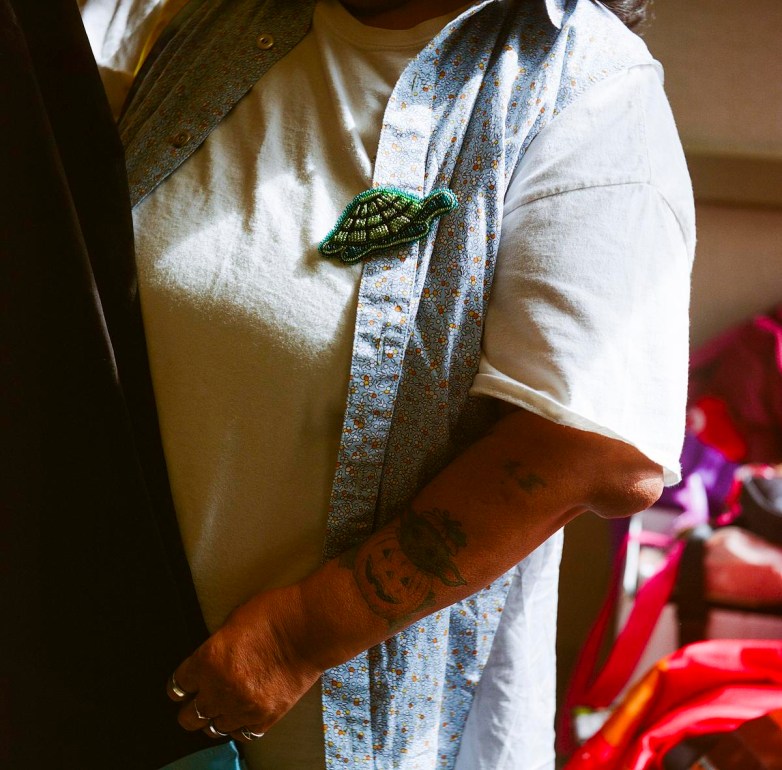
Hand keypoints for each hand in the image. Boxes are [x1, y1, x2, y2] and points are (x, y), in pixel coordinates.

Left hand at [166, 584, 321, 741]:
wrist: (312, 626)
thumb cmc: (277, 614)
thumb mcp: (234, 621)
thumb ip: (215, 648)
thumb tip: (210, 662)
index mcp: (208, 659)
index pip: (178, 686)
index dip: (181, 686)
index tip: (184, 687)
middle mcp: (221, 687)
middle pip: (189, 716)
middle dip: (191, 708)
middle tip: (198, 701)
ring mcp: (244, 706)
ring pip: (214, 728)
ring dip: (216, 717)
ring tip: (223, 707)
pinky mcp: (266, 716)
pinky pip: (242, 734)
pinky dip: (240, 725)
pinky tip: (243, 713)